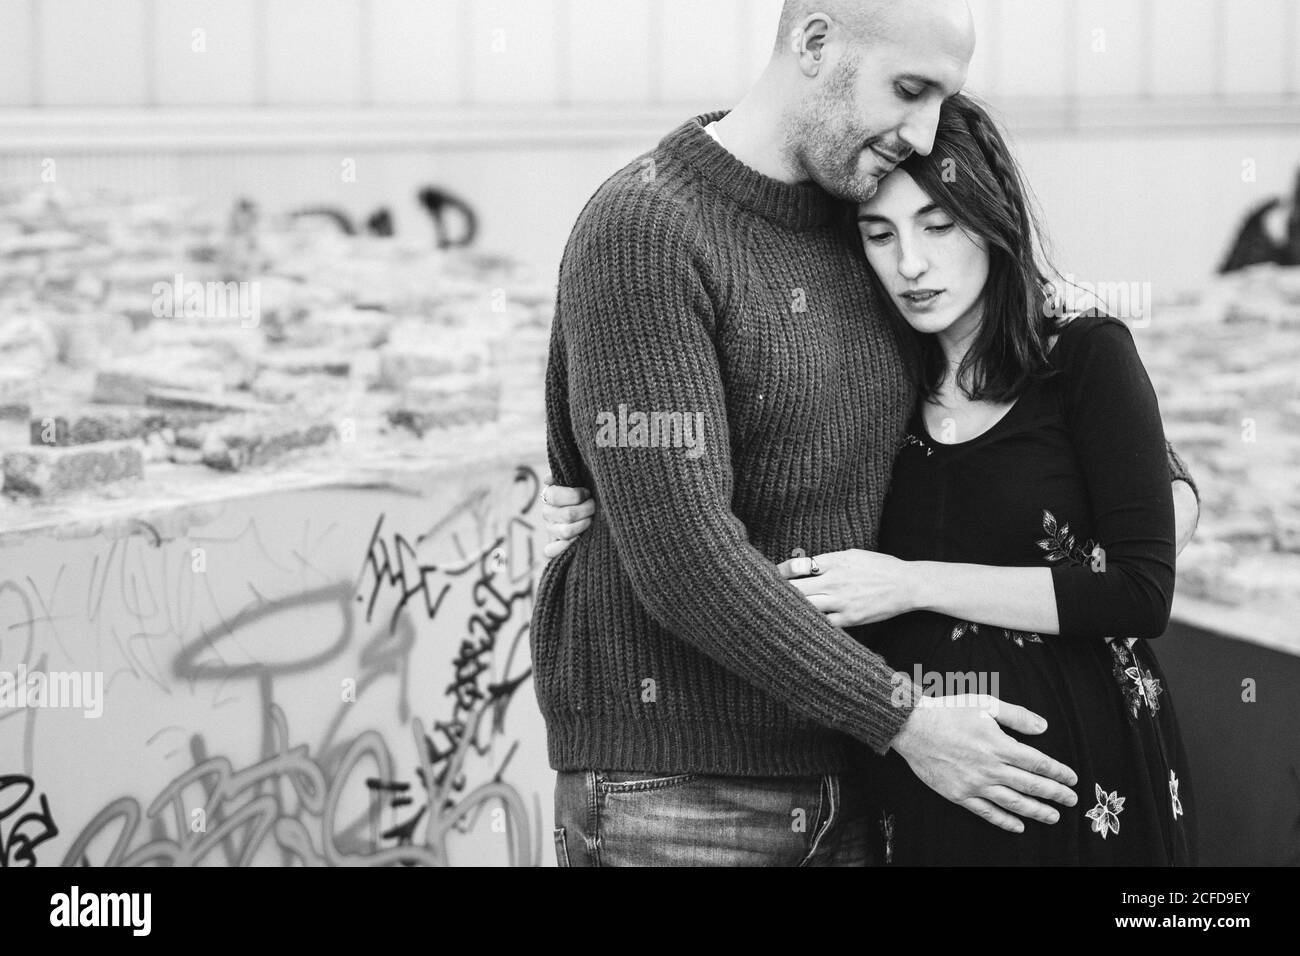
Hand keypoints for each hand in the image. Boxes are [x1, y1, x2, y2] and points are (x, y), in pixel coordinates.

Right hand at [540, 473, 594, 558]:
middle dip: (586, 509)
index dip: (575, 495)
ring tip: (592, 519)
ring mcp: (551, 530)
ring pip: (565, 532)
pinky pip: (551, 551)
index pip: (554, 496)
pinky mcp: (554, 546)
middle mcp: (547, 513)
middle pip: (566, 514)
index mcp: (549, 495)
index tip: (588, 493)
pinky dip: (565, 547)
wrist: (592, 507)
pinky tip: (579, 539)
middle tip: (594, 506)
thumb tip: (548, 479)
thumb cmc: (586, 491)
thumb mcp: (579, 478)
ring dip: (584, 525)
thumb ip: (566, 475)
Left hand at [775, 549, 915, 626]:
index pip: (798, 566)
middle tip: (763, 596)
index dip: (781, 572)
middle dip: (778, 591)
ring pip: (806, 607)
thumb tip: (804, 566)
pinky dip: (810, 623)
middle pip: (796, 588)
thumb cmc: (879, 567)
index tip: (771, 576)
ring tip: (775, 612)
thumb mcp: (852, 554)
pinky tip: (799, 625)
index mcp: (835, 561)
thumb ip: (828, 560)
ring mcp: (842, 601)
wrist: (907, 584)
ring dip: (790, 608)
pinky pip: (823, 623)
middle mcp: (835, 580)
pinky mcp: (850, 618)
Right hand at [889, 694, 1078, 832]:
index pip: (1038, 762)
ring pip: (1013, 803)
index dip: (1058, 772)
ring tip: (1053, 817)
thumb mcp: (985, 703)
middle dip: (1055, 794)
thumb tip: (1043, 727)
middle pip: (1031, 785)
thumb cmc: (948, 711)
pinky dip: (1005, 821)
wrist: (912, 727)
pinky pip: (987, 812)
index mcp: (999, 745)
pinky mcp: (959, 794)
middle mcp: (991, 768)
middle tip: (1071, 800)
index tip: (1072, 778)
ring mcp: (975, 784)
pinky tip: (1018, 826)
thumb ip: (1016, 716)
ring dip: (1036, 811)